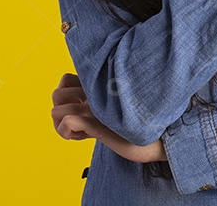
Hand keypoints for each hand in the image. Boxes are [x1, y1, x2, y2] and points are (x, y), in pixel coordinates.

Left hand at [51, 72, 166, 162]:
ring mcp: (95, 108)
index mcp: (99, 87)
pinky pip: (67, 122)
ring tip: (80, 132)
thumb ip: (103, 104)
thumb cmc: (141, 125)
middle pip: (56, 94)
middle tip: (77, 124)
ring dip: (61, 126)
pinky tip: (83, 138)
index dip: (66, 95)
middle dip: (60, 112)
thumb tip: (84, 111)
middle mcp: (95, 94)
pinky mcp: (97, 122)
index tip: (80, 109)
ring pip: (55, 110)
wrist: (160, 136)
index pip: (65, 79)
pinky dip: (67, 133)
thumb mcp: (117, 110)